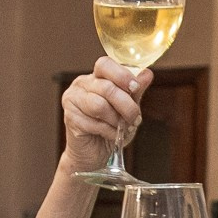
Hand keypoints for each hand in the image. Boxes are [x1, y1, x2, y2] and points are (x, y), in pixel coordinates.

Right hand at [60, 58, 150, 175]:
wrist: (94, 152)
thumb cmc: (110, 127)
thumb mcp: (127, 107)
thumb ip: (135, 90)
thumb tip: (146, 74)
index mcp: (96, 77)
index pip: (105, 65)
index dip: (122, 75)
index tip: (135, 88)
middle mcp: (81, 84)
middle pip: (107, 88)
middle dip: (127, 106)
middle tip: (135, 118)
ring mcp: (72, 100)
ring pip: (100, 105)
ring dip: (117, 120)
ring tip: (122, 128)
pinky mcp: (70, 118)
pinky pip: (94, 123)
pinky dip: (110, 132)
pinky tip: (112, 135)